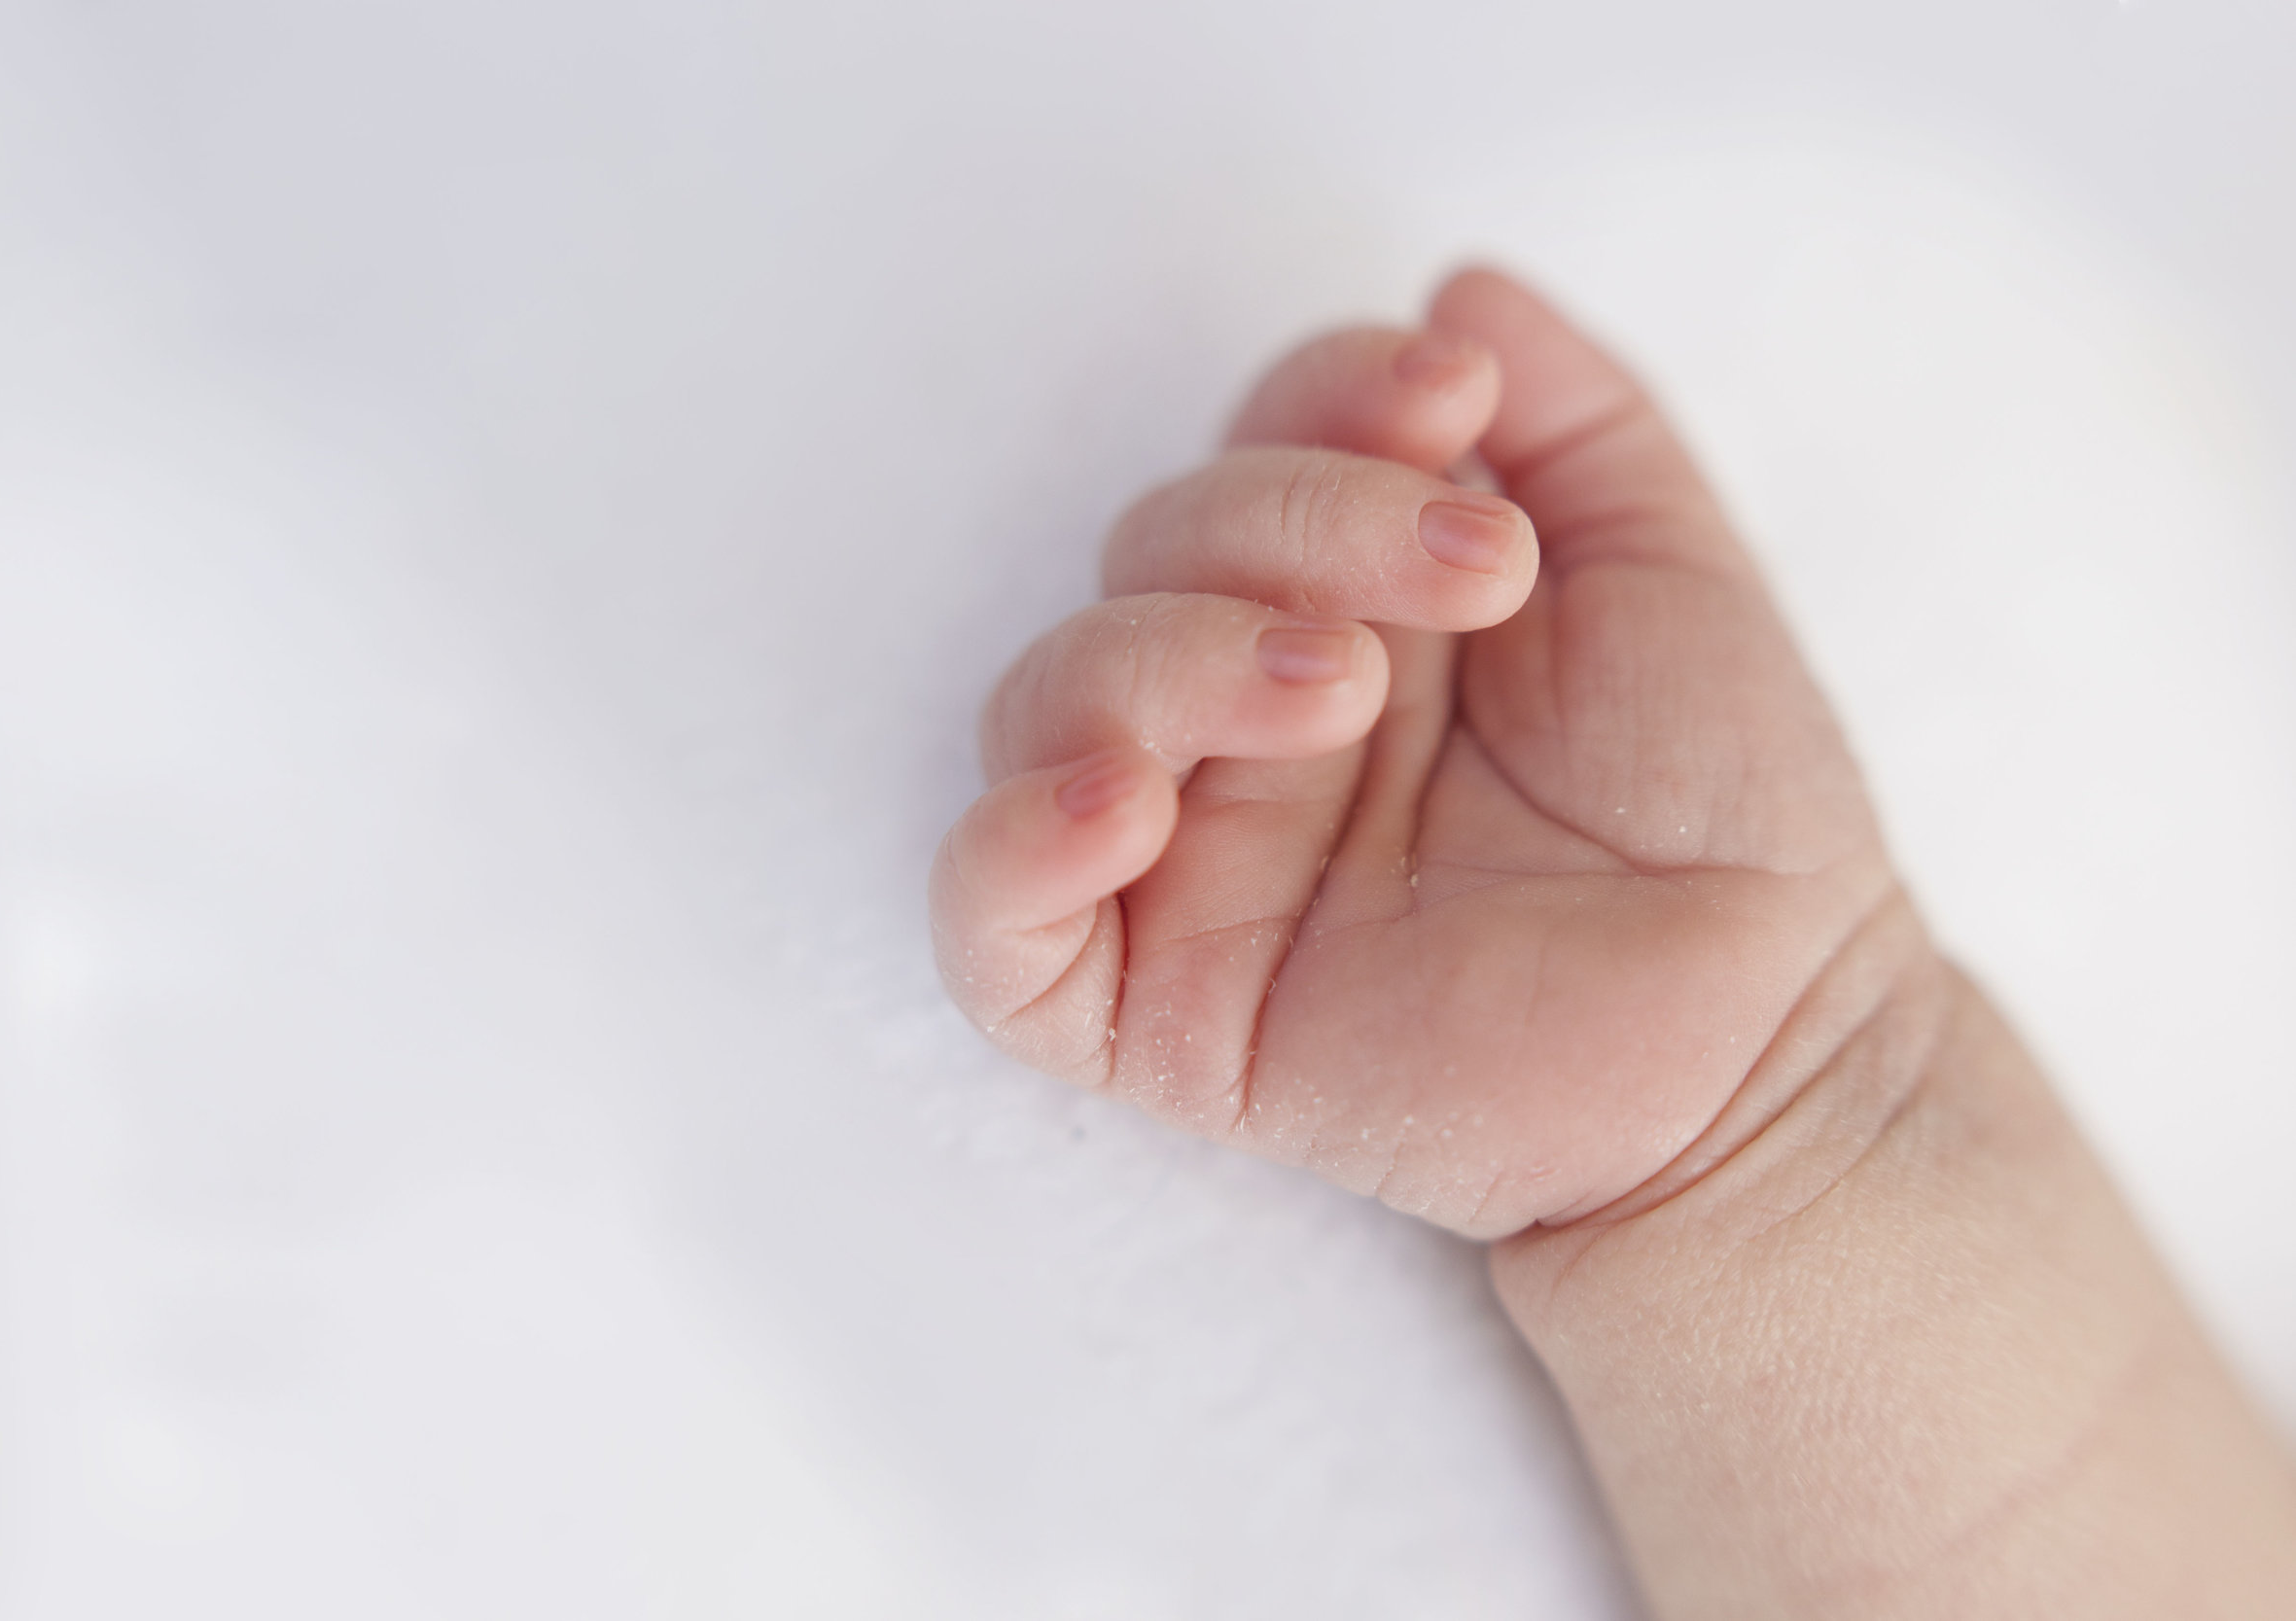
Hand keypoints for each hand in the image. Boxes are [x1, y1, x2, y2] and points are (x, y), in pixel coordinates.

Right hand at [933, 270, 1907, 1237]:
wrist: (1775, 1035)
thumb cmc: (1729, 811)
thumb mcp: (1670, 564)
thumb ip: (1575, 418)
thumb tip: (1459, 289)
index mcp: (1345, 610)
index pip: (1247, 453)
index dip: (1318, 399)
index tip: (1456, 401)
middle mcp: (1246, 723)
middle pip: (1145, 556)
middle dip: (1290, 525)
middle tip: (1469, 576)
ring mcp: (1194, 861)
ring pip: (1047, 706)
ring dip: (1170, 653)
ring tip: (1343, 686)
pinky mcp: (1162, 1009)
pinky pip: (994, 927)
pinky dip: (1014, 847)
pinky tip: (1126, 802)